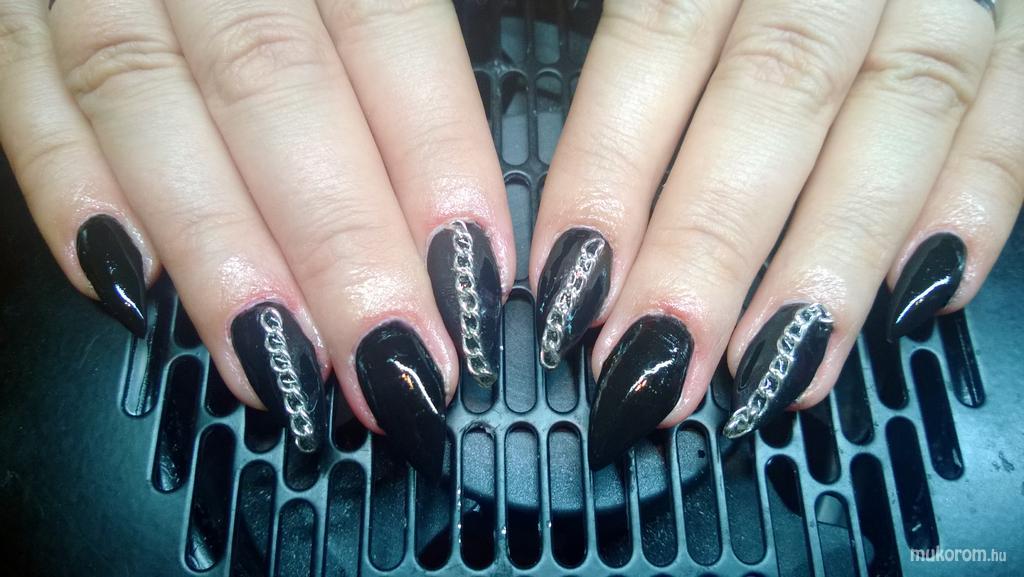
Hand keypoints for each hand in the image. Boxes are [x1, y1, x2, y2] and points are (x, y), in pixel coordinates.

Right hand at [0, 0, 513, 475]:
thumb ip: (412, 31)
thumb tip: (472, 195)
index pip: (383, 29)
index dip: (431, 157)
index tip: (471, 274)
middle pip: (268, 84)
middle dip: (334, 239)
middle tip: (391, 359)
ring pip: (143, 101)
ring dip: (213, 246)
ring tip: (278, 361)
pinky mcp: (15, 8)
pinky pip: (20, 93)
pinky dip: (69, 190)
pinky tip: (132, 286)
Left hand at [529, 0, 1022, 467]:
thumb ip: (632, 61)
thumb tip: (575, 225)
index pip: (655, 43)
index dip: (609, 170)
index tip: (574, 285)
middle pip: (775, 94)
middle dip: (712, 246)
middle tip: (661, 361)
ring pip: (900, 110)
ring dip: (835, 252)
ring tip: (776, 368)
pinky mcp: (1013, 24)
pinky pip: (1015, 108)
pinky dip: (977, 199)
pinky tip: (920, 294)